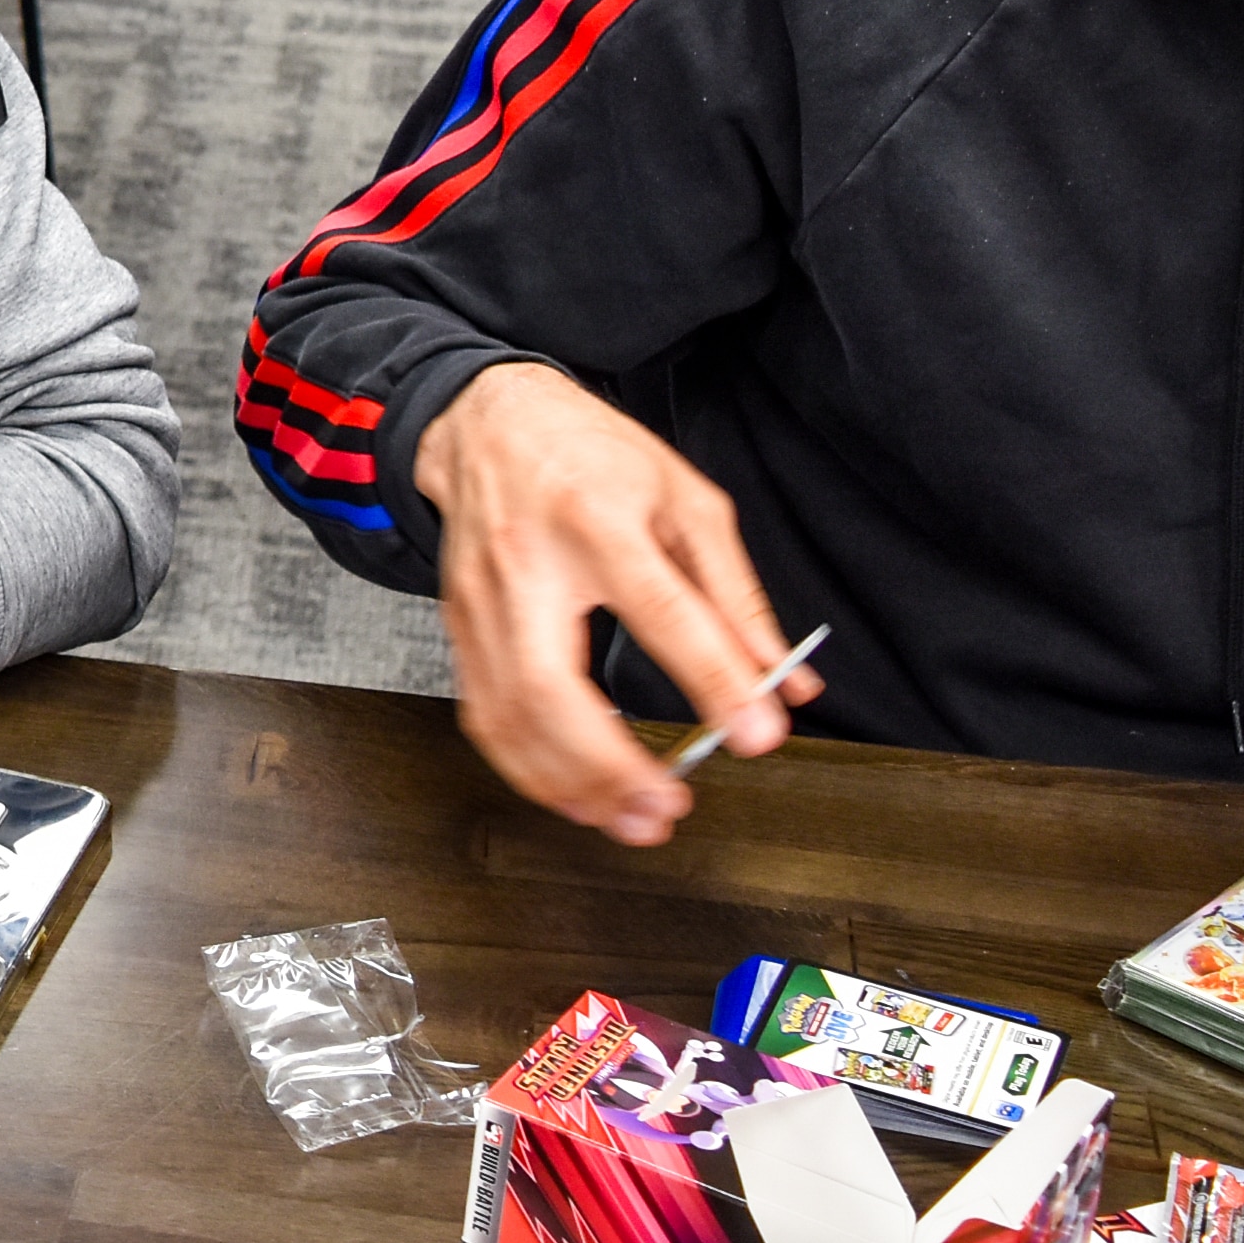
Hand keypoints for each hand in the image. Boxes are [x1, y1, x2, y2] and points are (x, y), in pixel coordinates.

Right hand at [410, 361, 815, 846]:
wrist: (485, 424)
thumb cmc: (588, 454)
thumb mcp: (685, 500)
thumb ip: (736, 596)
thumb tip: (783, 681)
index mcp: (597, 518)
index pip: (659, 609)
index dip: (712, 680)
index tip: (757, 735)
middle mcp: (529, 566)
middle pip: (551, 685)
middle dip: (609, 765)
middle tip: (667, 807)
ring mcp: (482, 604)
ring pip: (509, 716)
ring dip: (569, 785)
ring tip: (631, 819)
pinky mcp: (460, 631)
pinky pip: (486, 718)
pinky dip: (529, 771)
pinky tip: (574, 794)